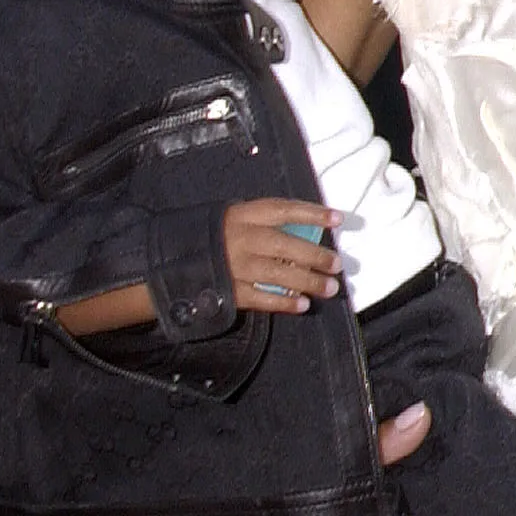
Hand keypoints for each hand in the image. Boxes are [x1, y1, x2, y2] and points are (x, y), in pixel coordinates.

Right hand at [221, 197, 340, 312]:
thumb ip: (268, 222)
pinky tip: (302, 304)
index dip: (312, 214)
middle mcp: (241, 239)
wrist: (178, 254)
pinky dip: (283, 302)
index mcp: (244, 215)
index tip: (336, 219)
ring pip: (276, 274)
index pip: (284, 211)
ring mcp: (235, 266)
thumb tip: (308, 231)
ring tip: (329, 287)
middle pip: (284, 245)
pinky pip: (261, 298)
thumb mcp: (239, 216)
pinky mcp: (229, 290)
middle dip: (314, 255)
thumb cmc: (219, 233)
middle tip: (337, 264)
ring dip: (307, 281)